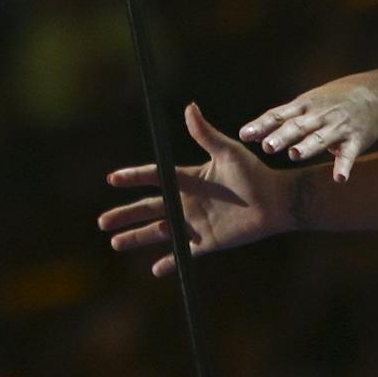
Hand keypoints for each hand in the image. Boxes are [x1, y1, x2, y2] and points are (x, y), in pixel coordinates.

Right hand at [98, 101, 297, 275]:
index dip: (133, 178)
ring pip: (159, 232)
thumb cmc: (253, 173)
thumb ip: (205, 133)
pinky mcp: (207, 243)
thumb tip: (190, 106)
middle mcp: (186, 201)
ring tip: (115, 244)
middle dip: (125, 215)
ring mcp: (195, 224)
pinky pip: (184, 255)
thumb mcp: (227, 151)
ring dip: (137, 237)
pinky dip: (170, 263)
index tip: (112, 179)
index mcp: (187, 178)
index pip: (153, 177)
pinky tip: (156, 270)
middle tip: (102, 222)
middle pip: (148, 209)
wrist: (275, 202)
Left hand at [238, 70, 377, 181]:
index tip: (244, 134)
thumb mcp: (308, 102)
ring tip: (294, 155)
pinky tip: (339, 178)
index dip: (261, 125)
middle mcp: (319, 115)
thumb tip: (252, 134)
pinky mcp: (356, 140)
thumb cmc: (333, 99)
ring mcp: (338, 127)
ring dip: (307, 146)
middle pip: (297, 126)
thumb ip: (283, 119)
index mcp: (304, 105)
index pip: (278, 115)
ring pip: (320, 138)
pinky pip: (349, 154)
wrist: (376, 93)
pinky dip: (344, 165)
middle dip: (281, 136)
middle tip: (266, 146)